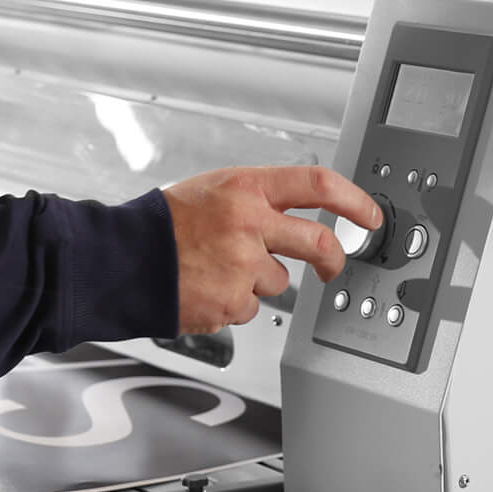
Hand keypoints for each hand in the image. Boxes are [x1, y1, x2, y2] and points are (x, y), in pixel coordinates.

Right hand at [162, 166, 380, 333]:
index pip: (318, 185)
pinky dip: (233, 301)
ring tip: (219, 268)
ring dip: (258, 280)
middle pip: (319, 243)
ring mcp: (243, 268)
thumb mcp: (213, 189)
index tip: (369, 214)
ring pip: (279, 281)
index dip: (354, 200)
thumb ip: (255, 199)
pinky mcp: (232, 303)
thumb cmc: (162, 224)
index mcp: (246, 189)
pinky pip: (250, 306)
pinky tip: (207, 286)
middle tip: (333, 264)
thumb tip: (293, 210)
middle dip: (334, 258)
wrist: (123, 260)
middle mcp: (249, 225)